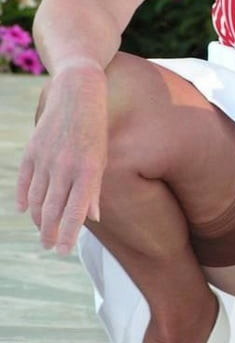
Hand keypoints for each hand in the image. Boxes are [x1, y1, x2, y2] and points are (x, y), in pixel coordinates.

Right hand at [16, 64, 107, 255]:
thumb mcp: (102, 158)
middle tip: (51, 246)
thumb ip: (95, 189)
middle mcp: (64, 167)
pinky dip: (24, 197)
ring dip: (39, 218)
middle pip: (52, 210)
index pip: (75, 212)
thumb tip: (93, 217)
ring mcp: (45, 159)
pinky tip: (25, 209)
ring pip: (37, 199)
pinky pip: (24, 181)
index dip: (68, 234)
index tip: (64, 251)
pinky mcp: (32, 150)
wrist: (78, 92)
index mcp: (87, 171)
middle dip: (50, 232)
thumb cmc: (96, 128)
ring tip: (43, 231)